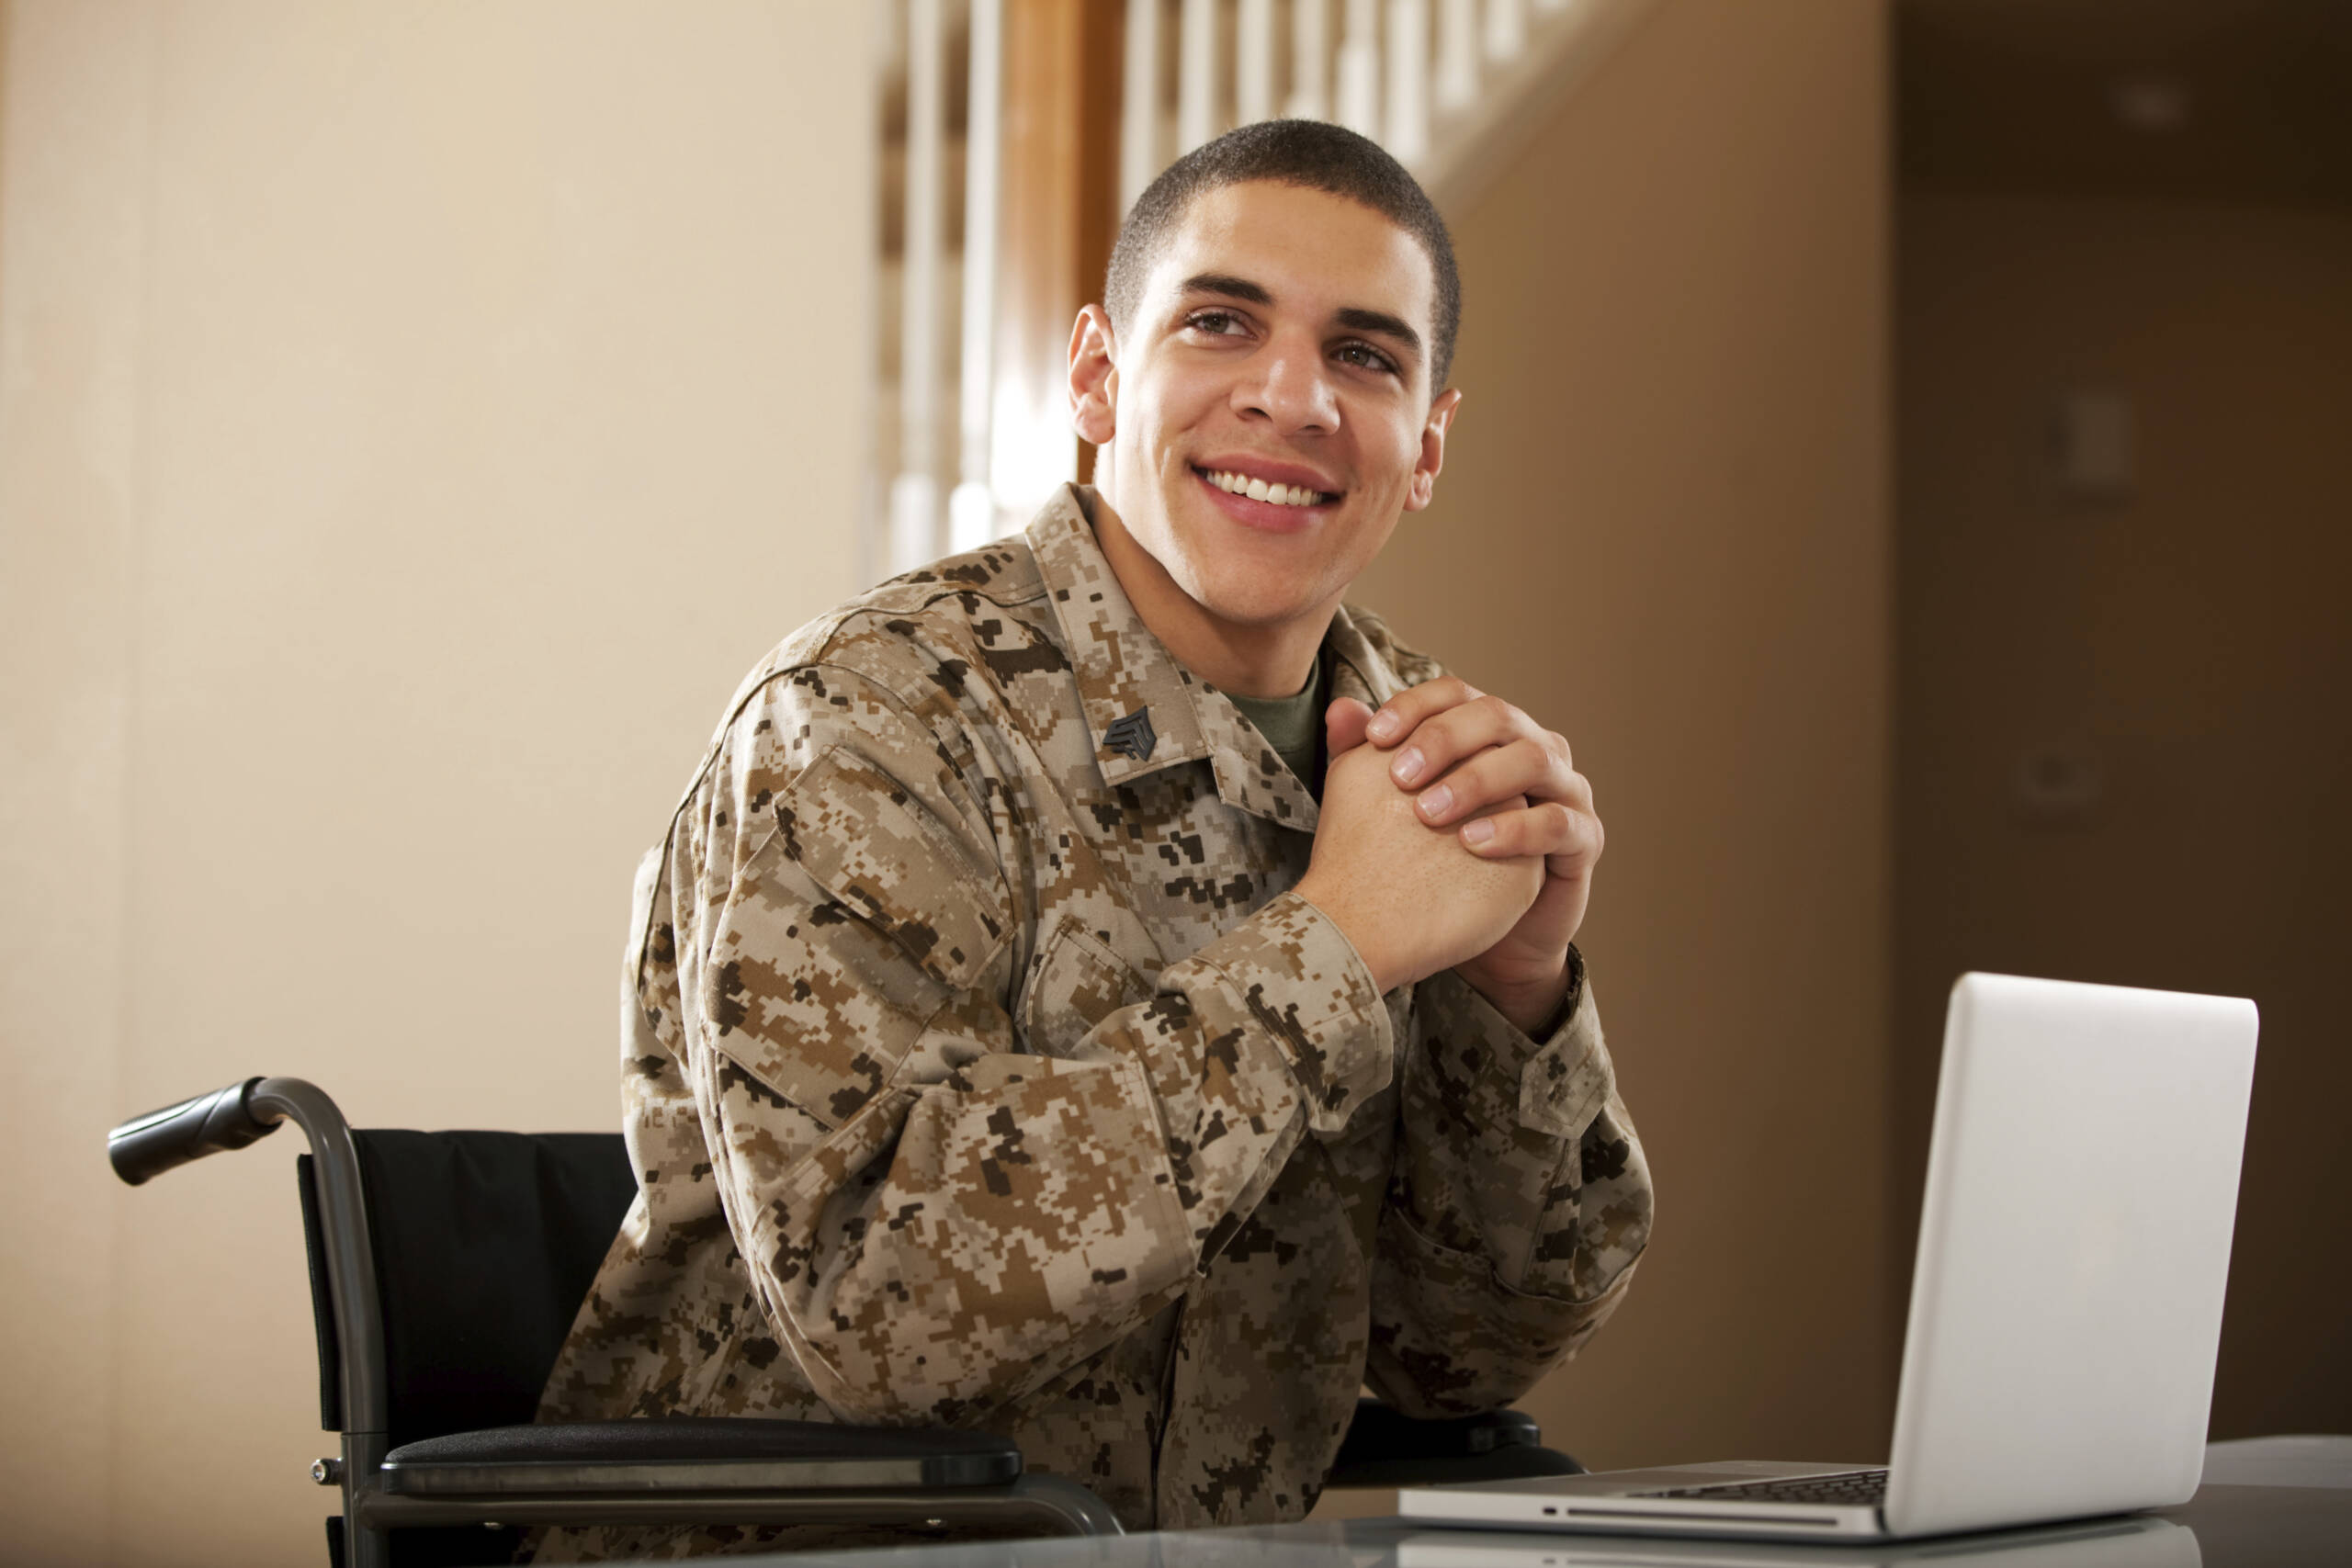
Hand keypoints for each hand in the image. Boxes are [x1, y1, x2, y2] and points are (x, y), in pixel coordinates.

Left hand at [1335, 680, 1603, 1033]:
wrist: (1487, 936)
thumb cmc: (1438, 865)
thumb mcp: (1396, 811)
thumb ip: (1368, 763)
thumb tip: (1339, 712)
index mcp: (1488, 732)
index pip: (1456, 694)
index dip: (1416, 706)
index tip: (1372, 736)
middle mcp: (1532, 747)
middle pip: (1498, 715)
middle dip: (1446, 739)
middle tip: (1400, 775)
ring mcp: (1565, 789)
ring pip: (1534, 758)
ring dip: (1479, 780)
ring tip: (1429, 813)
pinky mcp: (1584, 837)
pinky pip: (1557, 822)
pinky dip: (1515, 829)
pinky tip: (1471, 844)